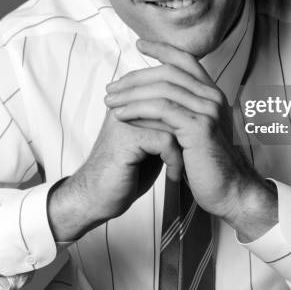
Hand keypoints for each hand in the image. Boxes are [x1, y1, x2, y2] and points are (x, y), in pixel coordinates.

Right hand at [47, 108, 182, 241]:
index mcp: (130, 101)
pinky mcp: (127, 138)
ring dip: (184, 145)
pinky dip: (174, 159)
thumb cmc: (124, 173)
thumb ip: (166, 126)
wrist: (95, 199)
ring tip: (185, 165)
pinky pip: (165, 140)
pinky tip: (173, 175)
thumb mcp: (150, 145)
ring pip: (172, 119)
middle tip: (195, 152)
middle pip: (172, 102)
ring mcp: (125, 119)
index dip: (187, 116)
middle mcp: (126, 105)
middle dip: (188, 131)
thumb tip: (193, 116)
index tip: (194, 142)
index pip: (169, 90)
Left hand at [105, 39, 276, 239]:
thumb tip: (154, 99)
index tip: (139, 45)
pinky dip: (138, 110)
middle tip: (111, 87)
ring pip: (163, 89)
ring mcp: (208, 110)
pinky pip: (163, 110)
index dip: (162, 48)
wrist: (230, 191)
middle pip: (168, 72)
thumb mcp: (194, 132)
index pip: (185, 60)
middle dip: (135, 77)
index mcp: (211, 94)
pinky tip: (122, 116)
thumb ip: (182, 112)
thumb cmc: (209, 165)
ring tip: (110, 102)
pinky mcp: (199, 127)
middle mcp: (212, 96)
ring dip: (131, 94)